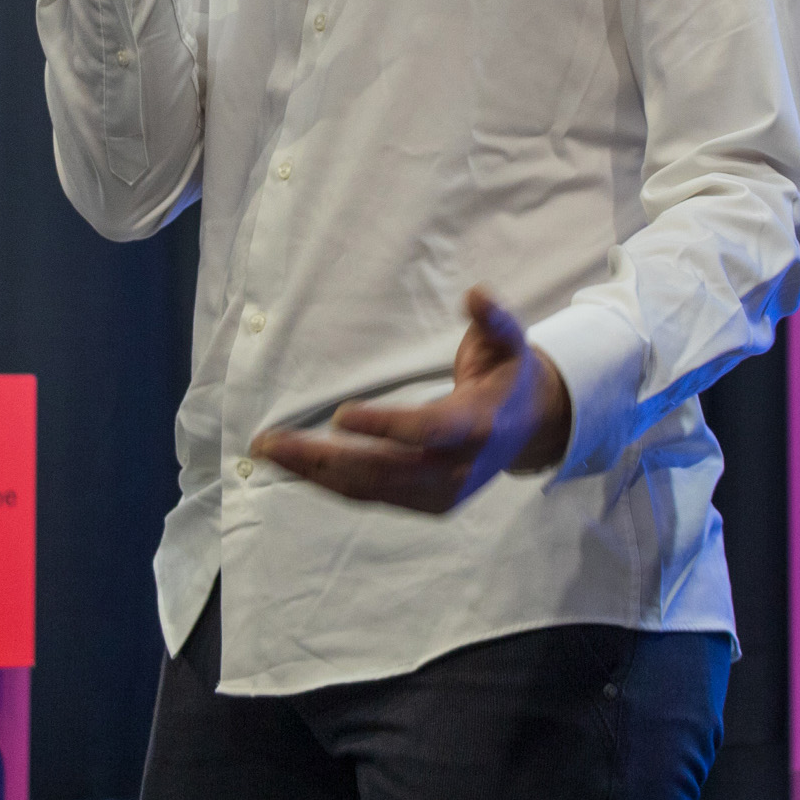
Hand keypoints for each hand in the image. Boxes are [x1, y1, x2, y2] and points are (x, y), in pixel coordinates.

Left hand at [251, 289, 572, 512]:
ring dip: (314, 473)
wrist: (531, 429)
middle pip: (384, 471)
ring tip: (268, 451)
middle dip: (324, 458)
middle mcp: (458, 470)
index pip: (427, 432)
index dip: (385, 427)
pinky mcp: (425, 505)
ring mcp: (440, 494)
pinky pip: (370, 496)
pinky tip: (294, 465)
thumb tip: (475, 294)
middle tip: (271, 441)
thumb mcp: (509, 341)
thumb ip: (493, 319)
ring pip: (369, 489)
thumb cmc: (508, 376)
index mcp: (478, 426)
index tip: (340, 416)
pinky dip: (329, 482)